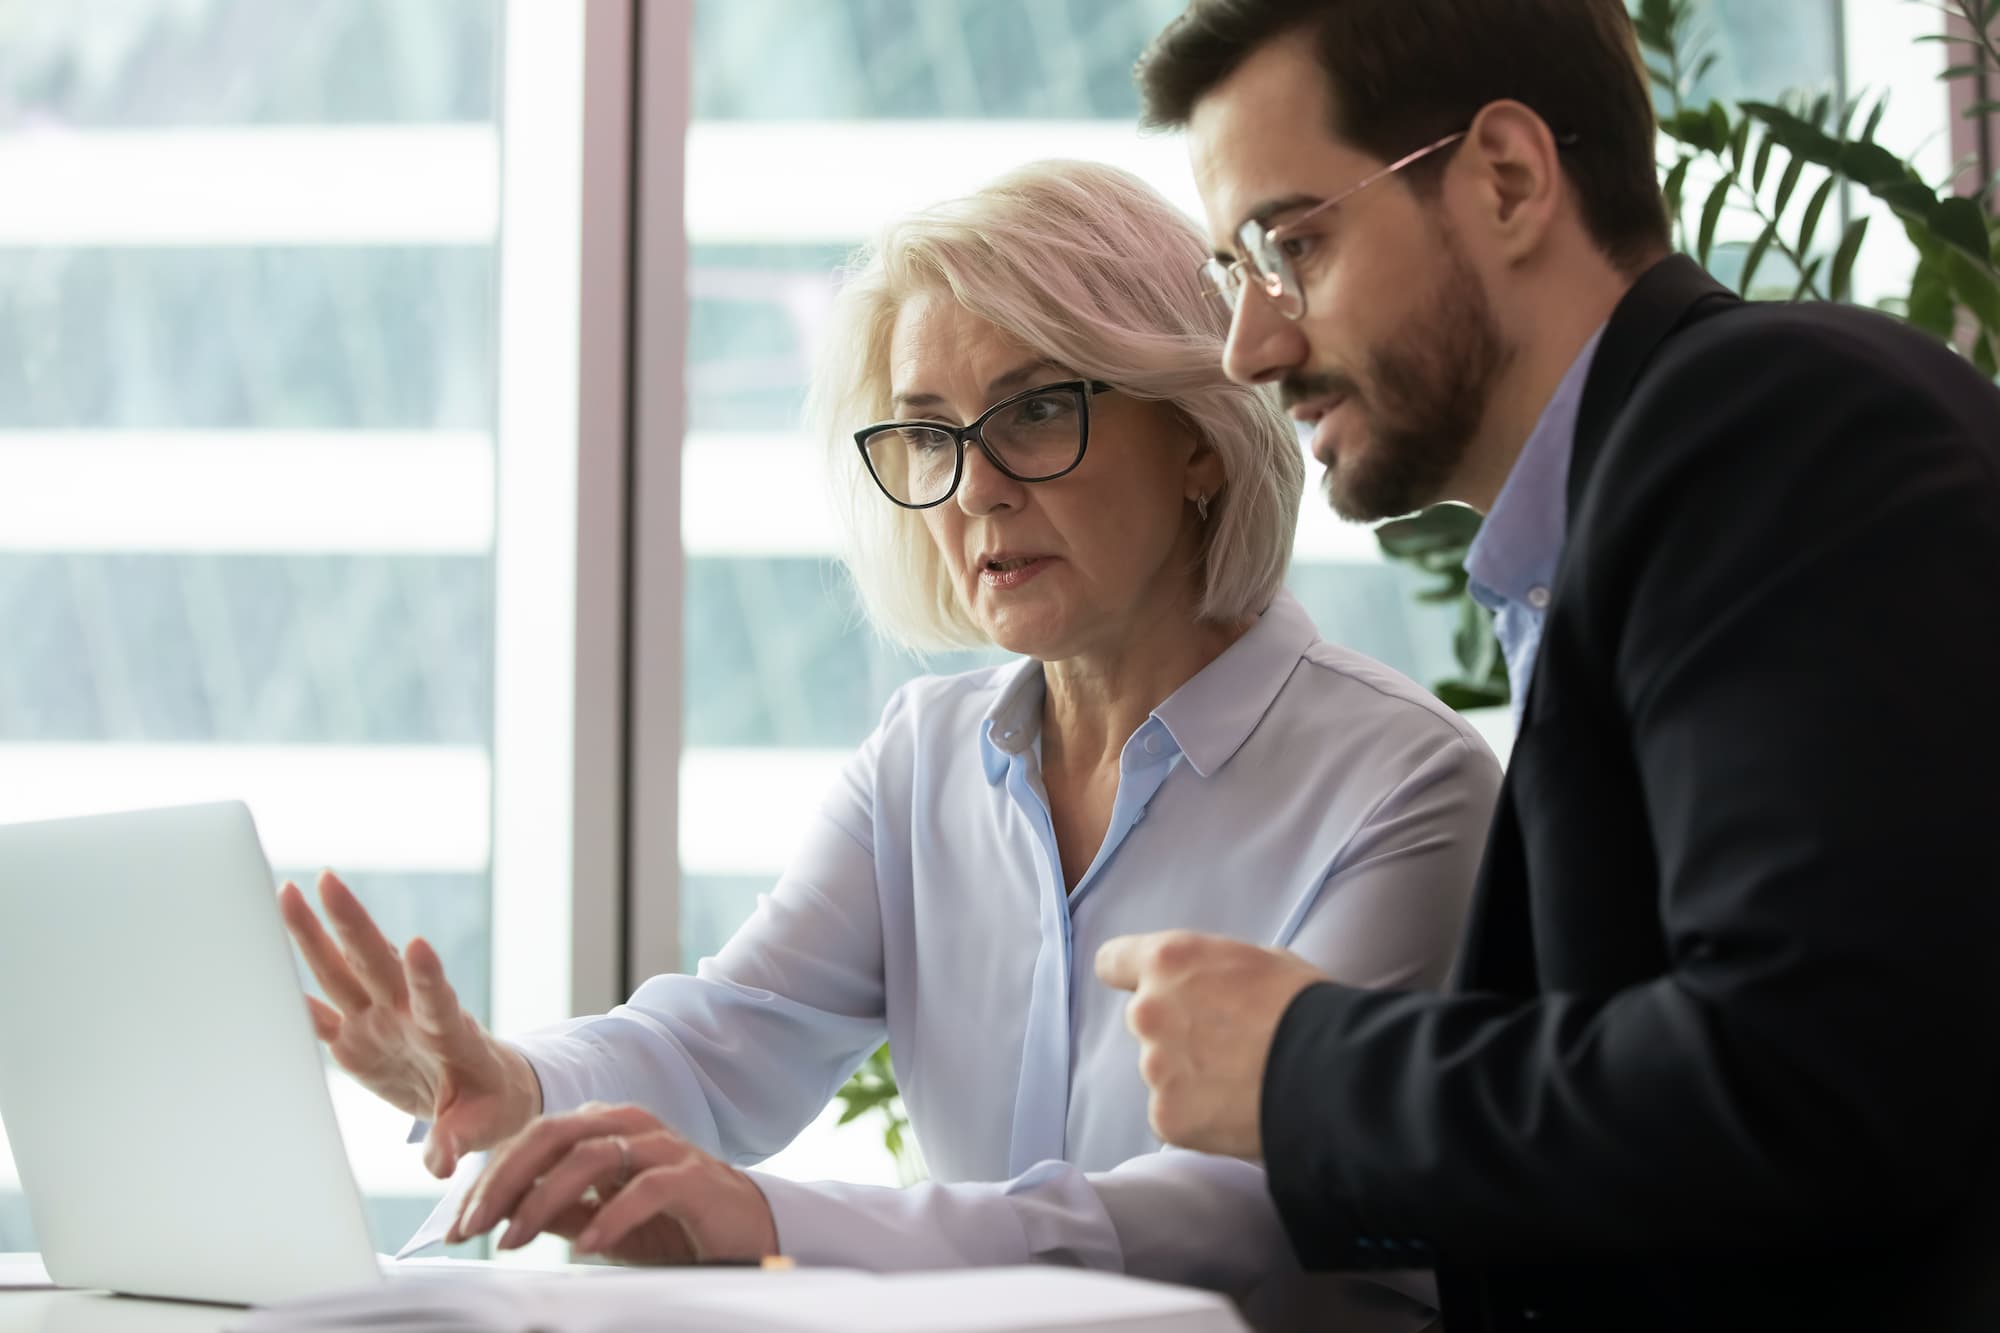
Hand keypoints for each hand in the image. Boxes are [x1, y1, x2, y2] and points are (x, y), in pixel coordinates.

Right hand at [279, 870, 540, 1175]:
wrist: (479, 1094)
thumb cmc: (490, 1104)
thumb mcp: (485, 1123)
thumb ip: (459, 1138)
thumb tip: (441, 1163)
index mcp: (447, 1031)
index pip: (436, 998)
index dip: (427, 975)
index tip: (418, 945)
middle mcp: (407, 1015)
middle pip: (376, 963)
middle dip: (351, 923)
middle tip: (327, 880)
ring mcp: (377, 1021)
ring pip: (342, 970)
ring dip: (316, 933)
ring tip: (288, 891)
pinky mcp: (354, 1038)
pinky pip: (319, 1010)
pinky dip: (292, 992)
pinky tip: (261, 960)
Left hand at [447, 1103, 778, 1264]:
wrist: (744, 1232)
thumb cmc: (671, 1223)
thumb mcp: (599, 1219)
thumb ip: (556, 1209)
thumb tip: (498, 1216)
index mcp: (603, 1127)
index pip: (534, 1139)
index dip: (490, 1179)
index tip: (459, 1225)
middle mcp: (630, 1126)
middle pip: (554, 1135)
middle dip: (505, 1181)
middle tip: (474, 1227)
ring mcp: (663, 1147)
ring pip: (591, 1156)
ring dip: (544, 1199)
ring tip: (516, 1239)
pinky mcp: (693, 1177)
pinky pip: (645, 1188)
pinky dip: (610, 1216)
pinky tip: (585, 1244)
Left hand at [1094, 930, 1327, 1159]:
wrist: (1331, 1072)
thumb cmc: (1306, 1006)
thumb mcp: (1258, 960)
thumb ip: (1212, 973)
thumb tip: (1208, 987)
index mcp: (1168, 961)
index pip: (1113, 962)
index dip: (1130, 975)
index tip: (1146, 986)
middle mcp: (1149, 1011)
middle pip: (1146, 1021)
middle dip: (1176, 1031)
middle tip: (1227, 1044)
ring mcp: (1154, 1068)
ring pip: (1161, 1071)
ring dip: (1190, 1076)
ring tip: (1242, 1081)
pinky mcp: (1167, 1117)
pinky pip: (1174, 1115)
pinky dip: (1199, 1116)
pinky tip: (1237, 1110)